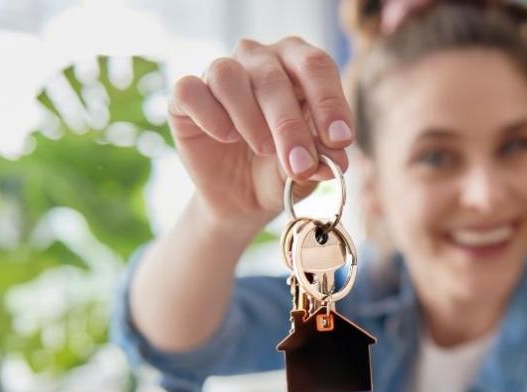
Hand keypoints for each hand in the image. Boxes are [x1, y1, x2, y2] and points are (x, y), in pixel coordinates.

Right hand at [167, 37, 352, 228]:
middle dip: (290, 126)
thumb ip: (320, 159)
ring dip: (250, 119)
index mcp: (298, 64)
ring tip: (263, 149)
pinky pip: (191, 91)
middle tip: (301, 165)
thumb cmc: (281, 169)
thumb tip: (332, 160)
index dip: (329, 103)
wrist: (242, 197)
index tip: (340, 140)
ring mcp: (220, 72)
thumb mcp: (307, 170)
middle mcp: (260, 59)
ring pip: (229, 77)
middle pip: (274, 78)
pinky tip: (226, 137)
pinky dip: (210, 116)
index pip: (316, 66)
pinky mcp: (186, 97)